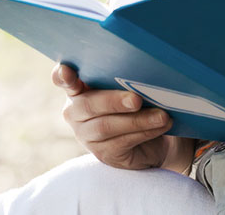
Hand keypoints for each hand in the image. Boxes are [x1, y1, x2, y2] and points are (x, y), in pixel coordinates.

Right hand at [52, 64, 179, 169]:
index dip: (62, 75)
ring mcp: (86, 135)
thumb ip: (123, 79)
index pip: (62, 79)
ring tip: (161, 116)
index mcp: (77, 88)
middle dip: (113, 101)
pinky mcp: (103, 153)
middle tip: (136, 99)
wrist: (155, 139)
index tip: (68, 71)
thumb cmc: (137, 104)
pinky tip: (161, 125)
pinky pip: (122, 142)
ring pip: (106, 126)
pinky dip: (144, 132)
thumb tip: (142, 73)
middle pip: (88, 105)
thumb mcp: (128, 88)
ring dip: (137, 120)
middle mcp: (75, 112)